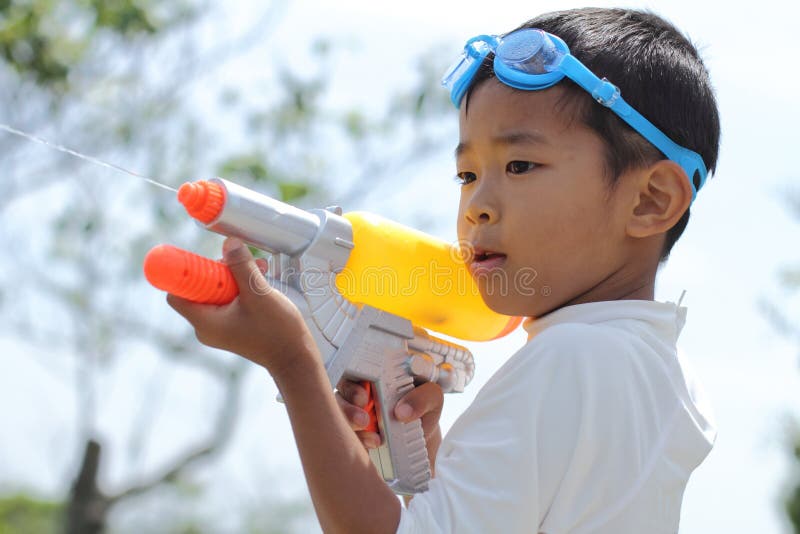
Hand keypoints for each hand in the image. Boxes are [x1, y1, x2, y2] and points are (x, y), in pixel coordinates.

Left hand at [166, 237, 319, 375]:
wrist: (295, 357)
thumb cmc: (277, 332)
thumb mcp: (258, 293)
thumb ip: (241, 266)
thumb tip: (228, 244)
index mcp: (205, 322)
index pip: (176, 293)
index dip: (185, 272)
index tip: (201, 258)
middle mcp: (207, 326)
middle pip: (197, 288)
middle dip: (218, 270)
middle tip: (238, 263)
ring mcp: (219, 327)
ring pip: (216, 291)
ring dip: (234, 276)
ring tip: (258, 269)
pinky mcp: (232, 325)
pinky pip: (227, 299)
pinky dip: (240, 287)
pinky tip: (260, 280)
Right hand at [336, 379, 443, 471]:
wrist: (421, 438)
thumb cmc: (423, 409)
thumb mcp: (433, 398)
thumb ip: (423, 398)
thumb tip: (402, 411)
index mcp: (376, 374)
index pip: (354, 370)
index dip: (353, 383)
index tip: (362, 398)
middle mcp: (361, 389)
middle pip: (340, 393)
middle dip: (347, 407)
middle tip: (364, 420)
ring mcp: (355, 411)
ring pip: (338, 414)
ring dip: (351, 427)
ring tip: (374, 438)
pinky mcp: (353, 432)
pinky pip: (345, 435)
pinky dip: (358, 441)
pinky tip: (373, 444)